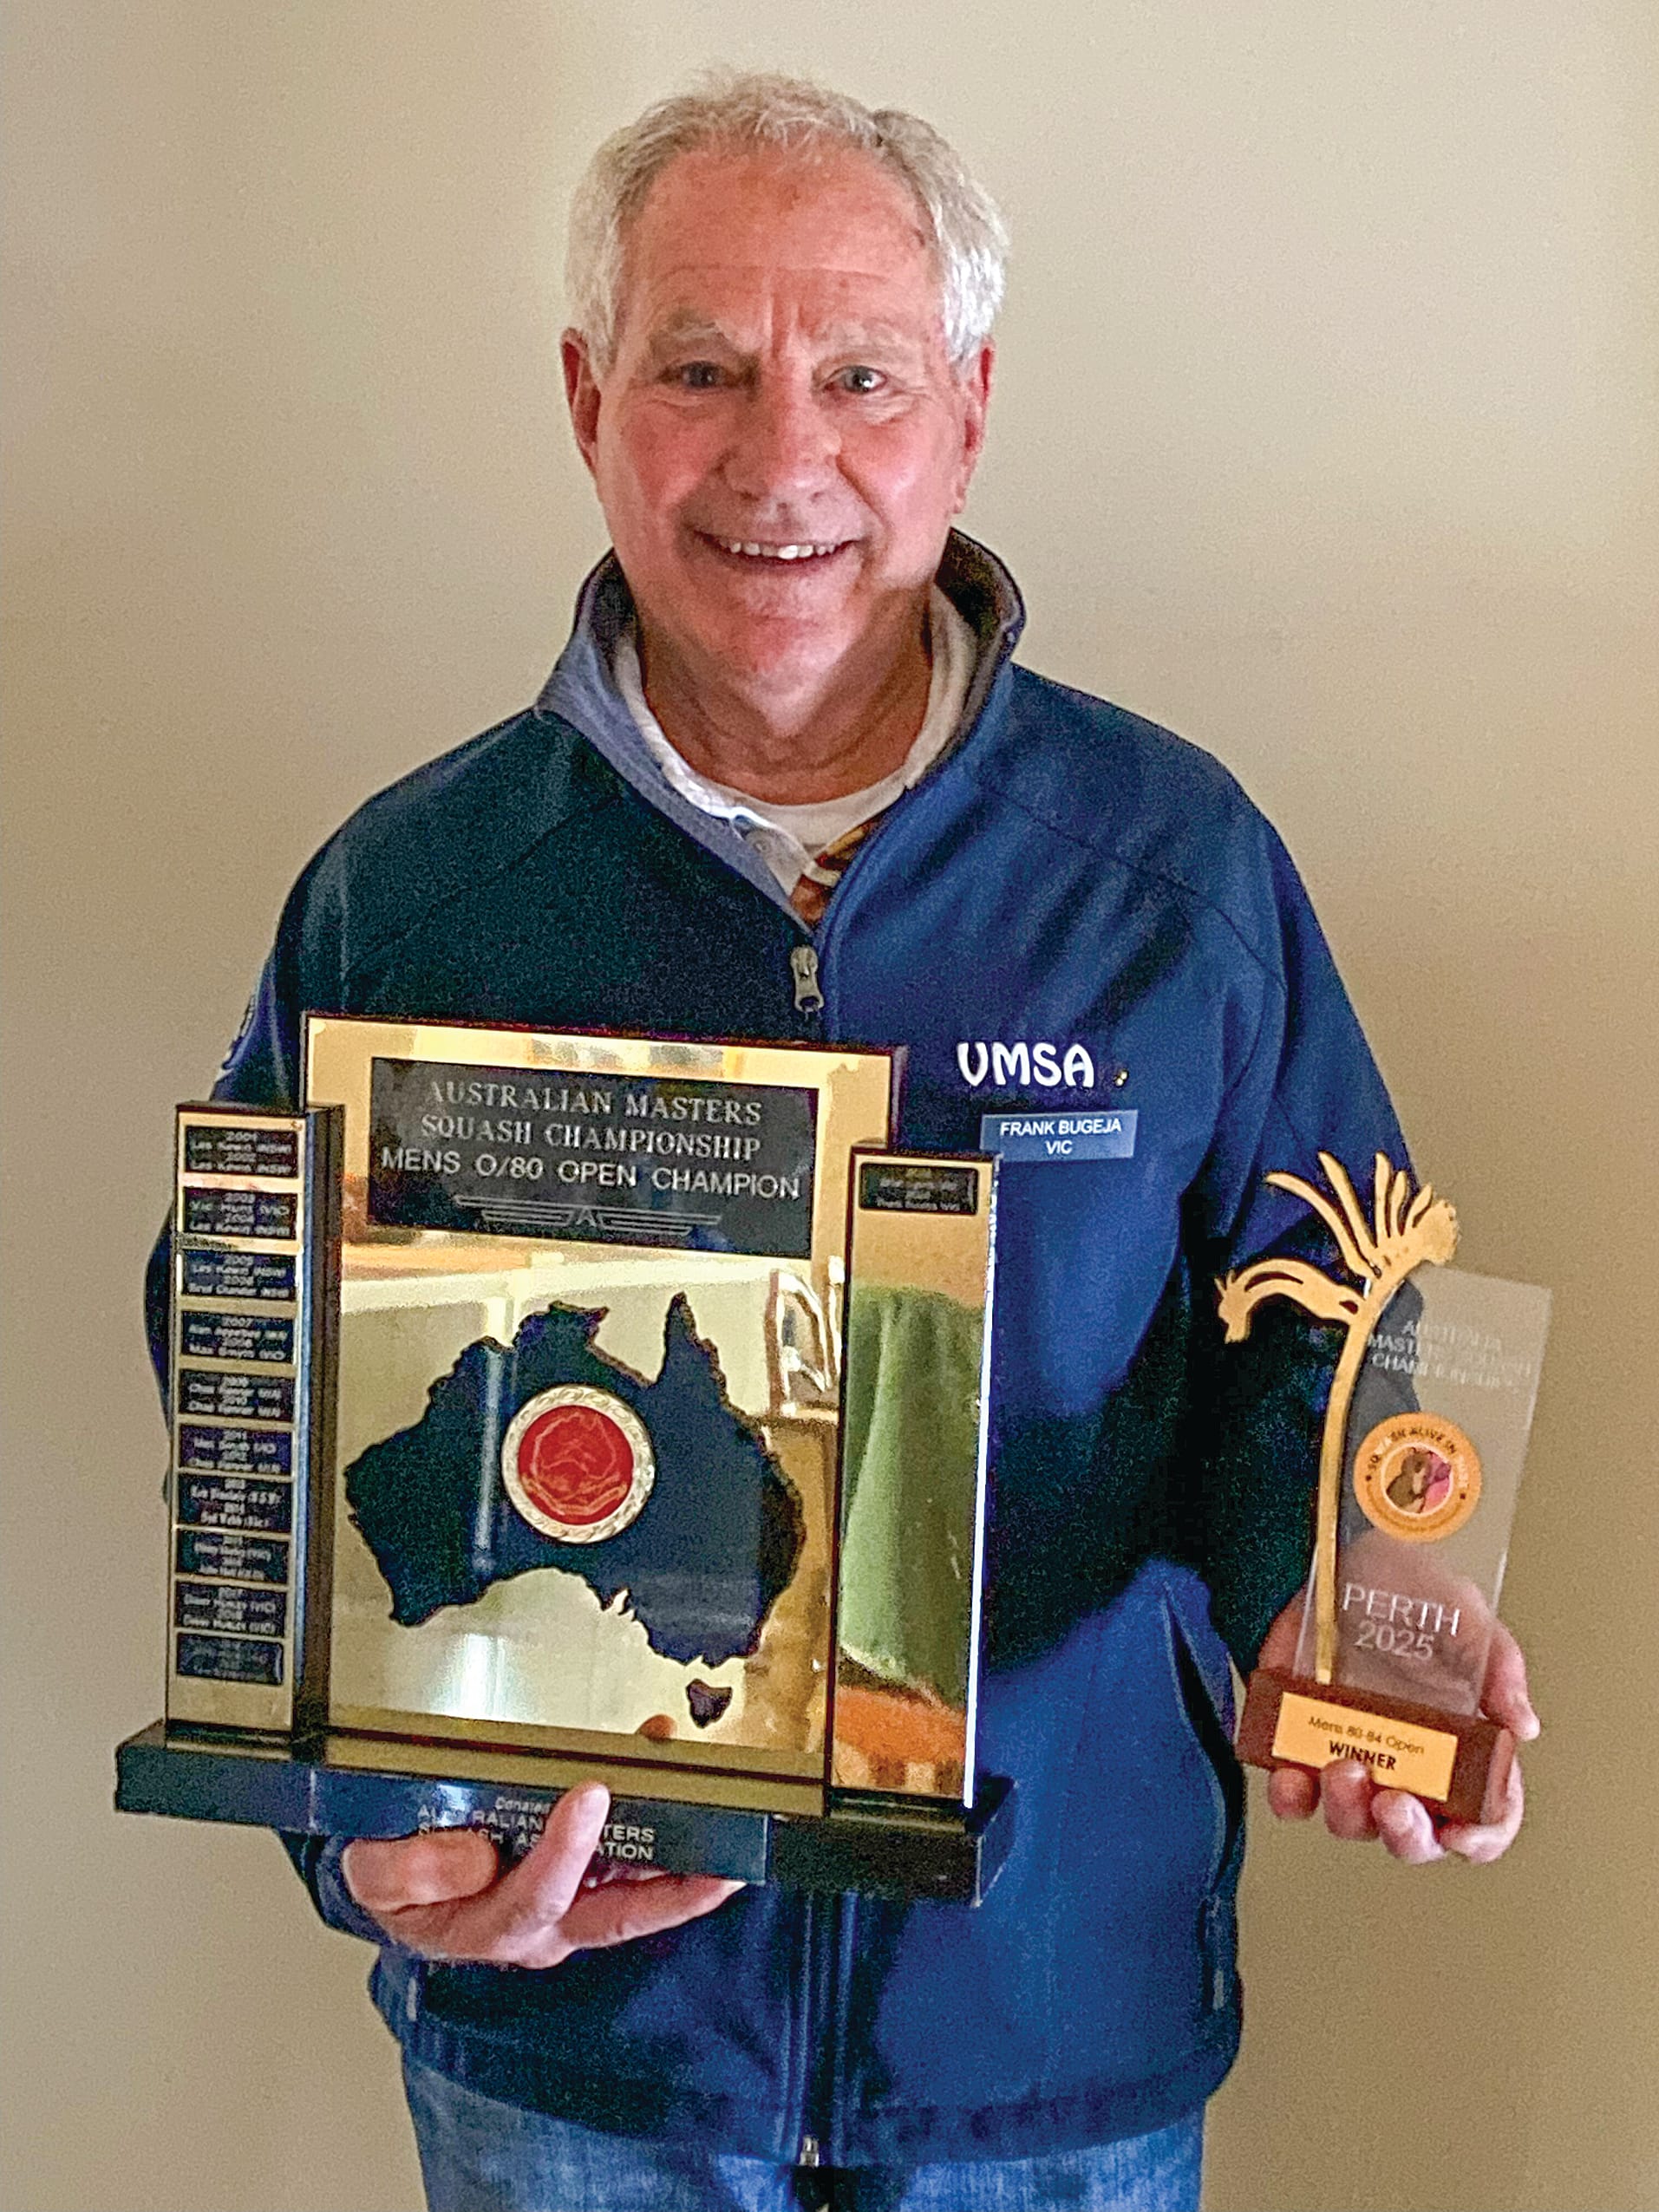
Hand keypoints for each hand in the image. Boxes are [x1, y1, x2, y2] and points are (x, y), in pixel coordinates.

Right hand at [341, 1783, 743, 1966]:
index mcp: (490, 1927)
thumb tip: (473, 1856)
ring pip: (637, 1884)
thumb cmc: (393, 1877)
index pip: (536, 1900)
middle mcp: (544, 1924)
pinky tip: (667, 1755)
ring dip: (686, 1854)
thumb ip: (411, 1870)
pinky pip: (632, 1843)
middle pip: (618, 1915)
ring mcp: (570, 1898)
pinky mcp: (585, 1867)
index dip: (564, 1853)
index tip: (589, 1796)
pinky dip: (658, 1804)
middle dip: (674, 1893)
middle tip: (723, 1865)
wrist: (394, 1876)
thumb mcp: (377, 1876)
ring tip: (728, 1813)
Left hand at [1258, 1596, 1538, 1865]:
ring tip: (1343, 1769)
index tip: (1460, 1833)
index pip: (1486, 1816)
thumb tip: (1522, 1725)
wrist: (1340, 1557)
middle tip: (1395, 1805)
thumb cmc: (1410, 1591)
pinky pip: (1293, 1792)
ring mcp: (1354, 1758)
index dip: (1480, 1837)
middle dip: (1407, 1835)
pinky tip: (1291, 1777)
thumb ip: (1499, 1669)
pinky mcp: (1301, 1744)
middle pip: (1416, 1836)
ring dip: (1348, 1810)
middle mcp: (1407, 1764)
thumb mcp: (1466, 1618)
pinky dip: (1291, 1796)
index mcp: (1461, 1747)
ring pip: (1352, 1820)